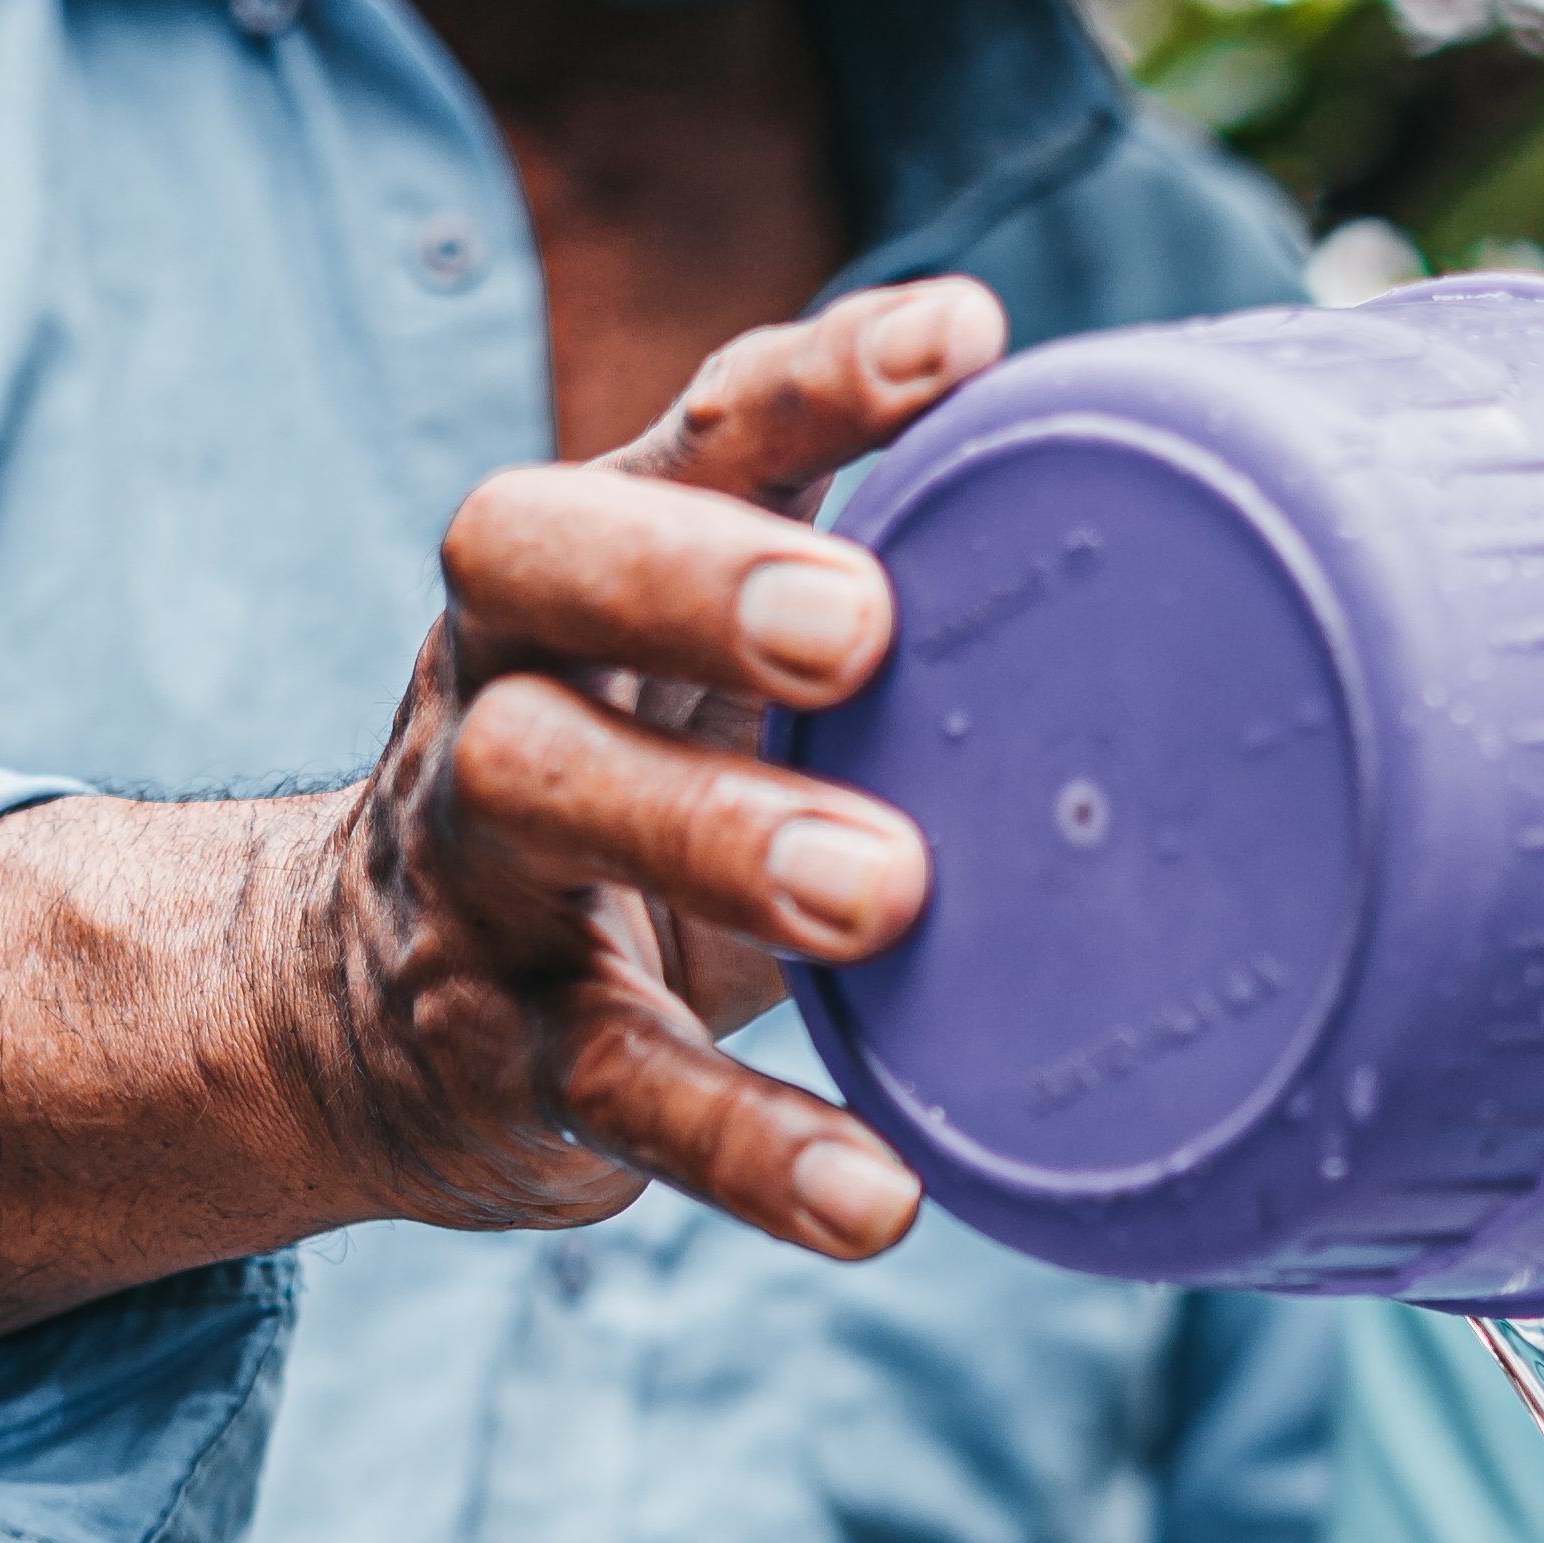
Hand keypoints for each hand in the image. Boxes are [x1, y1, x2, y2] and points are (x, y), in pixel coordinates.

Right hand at [0, 275, 1006, 1424]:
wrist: (360, 1013)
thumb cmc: (635, 797)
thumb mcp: (717, 682)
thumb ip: (879, 602)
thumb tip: (1183, 531)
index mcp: (592, 565)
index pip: (693, 426)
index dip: (814, 376)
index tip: (966, 340)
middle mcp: (505, 678)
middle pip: (538, 564)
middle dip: (691, 576)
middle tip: (856, 626)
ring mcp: (478, 863)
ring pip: (543, 802)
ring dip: (709, 833)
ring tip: (883, 892)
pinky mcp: (498, 1050)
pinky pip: (611, 1089)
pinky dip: (747, 1148)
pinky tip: (879, 1203)